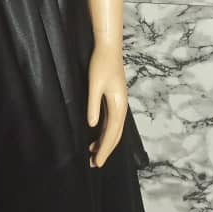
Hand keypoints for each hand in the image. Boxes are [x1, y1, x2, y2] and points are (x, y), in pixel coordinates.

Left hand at [87, 42, 127, 167]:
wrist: (109, 47)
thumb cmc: (100, 64)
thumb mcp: (94, 84)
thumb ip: (93, 105)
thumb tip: (92, 125)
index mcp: (118, 105)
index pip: (111, 133)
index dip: (104, 149)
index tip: (96, 162)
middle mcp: (121, 106)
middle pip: (115, 134)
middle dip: (105, 150)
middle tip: (94, 164)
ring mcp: (118, 103)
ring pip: (113, 129)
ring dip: (104, 142)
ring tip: (92, 153)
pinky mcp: (114, 99)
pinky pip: (111, 121)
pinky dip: (104, 131)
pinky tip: (96, 135)